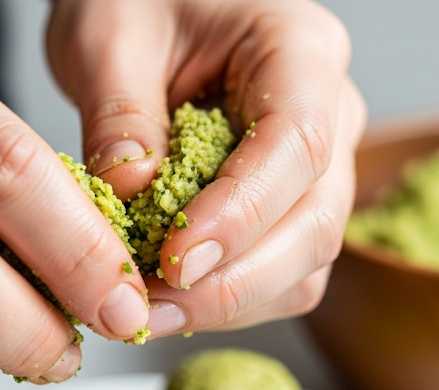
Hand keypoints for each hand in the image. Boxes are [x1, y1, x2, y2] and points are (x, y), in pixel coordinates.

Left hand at [47, 0, 365, 337]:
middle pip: (314, 220)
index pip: (297, 144)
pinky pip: (283, 271)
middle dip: (233, 279)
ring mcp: (319, 165)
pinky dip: (230, 298)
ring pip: (306, 259)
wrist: (150, 9)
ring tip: (151, 310)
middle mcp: (329, 109)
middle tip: (150, 306)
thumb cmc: (139, 1)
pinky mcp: (291, 204)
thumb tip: (132, 197)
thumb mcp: (109, 35)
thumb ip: (120, 113)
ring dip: (231, 300)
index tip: (175, 259)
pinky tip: (174, 300)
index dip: (241, 215)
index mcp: (299, 49)